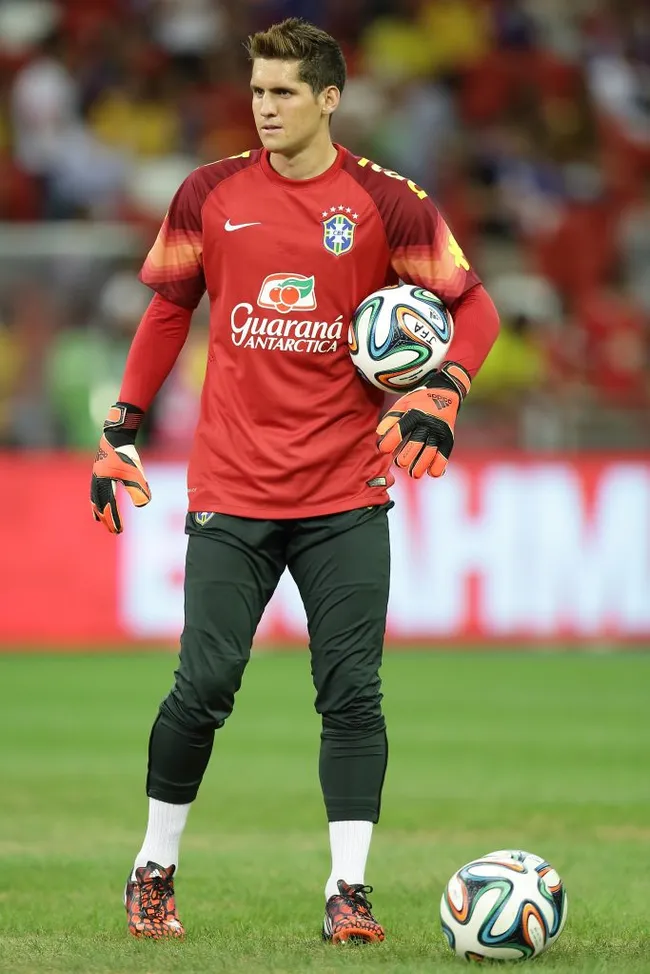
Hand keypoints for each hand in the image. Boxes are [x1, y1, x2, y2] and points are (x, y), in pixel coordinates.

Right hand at [90, 403, 150, 534]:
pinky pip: (95, 491)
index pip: (109, 506)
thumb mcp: (135, 473)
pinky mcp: (98, 473)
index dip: (114, 519)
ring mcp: (96, 478)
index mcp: (104, 484)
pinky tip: (99, 502)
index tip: (119, 531)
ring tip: (100, 521)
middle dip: (106, 518)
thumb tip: (142, 505)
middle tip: (113, 531)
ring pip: (95, 499)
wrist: (116, 437)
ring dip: (99, 511)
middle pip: (99, 505)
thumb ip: (139, 489)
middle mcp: (97, 482)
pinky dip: (97, 500)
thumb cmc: (126, 455)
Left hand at [376, 363, 469, 478]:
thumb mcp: (402, 405)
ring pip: (431, 451)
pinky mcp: (448, 439)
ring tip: (412, 474)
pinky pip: (445, 455)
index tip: (383, 450)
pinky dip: (438, 466)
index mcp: (415, 413)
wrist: (444, 394)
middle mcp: (429, 423)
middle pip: (417, 443)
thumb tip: (379, 433)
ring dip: (421, 465)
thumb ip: (390, 419)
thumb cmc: (417, 403)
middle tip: (400, 463)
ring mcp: (440, 432)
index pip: (401, 429)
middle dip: (406, 456)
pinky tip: (431, 473)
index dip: (391, 441)